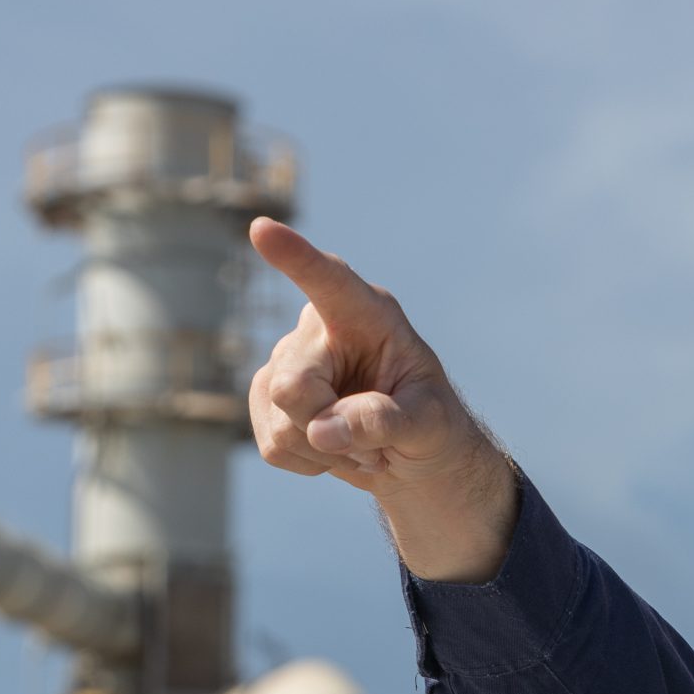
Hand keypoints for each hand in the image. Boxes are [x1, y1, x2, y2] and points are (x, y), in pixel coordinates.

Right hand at [245, 219, 516, 580]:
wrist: (411, 455)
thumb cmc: (430, 425)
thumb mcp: (429, 424)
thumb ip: (386, 421)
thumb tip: (322, 430)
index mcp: (367, 314)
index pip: (329, 281)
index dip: (295, 257)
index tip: (262, 230)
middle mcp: (318, 330)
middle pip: (292, 386)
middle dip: (330, 426)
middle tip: (377, 437)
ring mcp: (285, 363)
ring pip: (280, 423)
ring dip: (324, 451)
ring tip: (361, 441)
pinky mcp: (265, 401)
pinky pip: (272, 446)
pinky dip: (308, 463)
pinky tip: (335, 449)